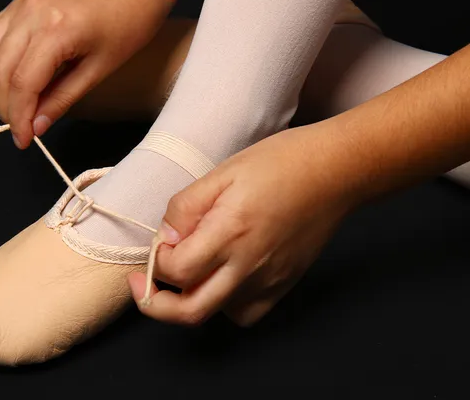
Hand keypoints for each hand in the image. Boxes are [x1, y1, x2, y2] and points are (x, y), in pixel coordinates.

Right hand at [0, 0, 187, 147]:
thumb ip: (63, 99)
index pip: (21, 84)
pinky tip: (13, 78)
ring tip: (19, 106)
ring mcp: (21, 4)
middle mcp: (29, 13)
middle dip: (5, 107)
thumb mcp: (100, 69)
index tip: (23, 141)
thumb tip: (37, 126)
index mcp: (54, 30)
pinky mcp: (20, 2)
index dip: (18, 118)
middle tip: (23, 129)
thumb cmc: (130, 20)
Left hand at [128, 124, 359, 326]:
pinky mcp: (284, 285)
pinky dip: (225, 303)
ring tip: (191, 272)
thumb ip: (187, 207)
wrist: (334, 172)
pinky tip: (223, 278)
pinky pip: (246, 312)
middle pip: (190, 311)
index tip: (158, 243)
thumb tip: (166, 237)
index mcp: (229, 233)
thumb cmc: (279, 163)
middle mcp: (248, 266)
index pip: (176, 270)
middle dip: (155, 304)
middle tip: (142, 283)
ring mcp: (269, 281)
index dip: (156, 260)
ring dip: (192, 299)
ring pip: (217, 313)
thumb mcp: (223, 171)